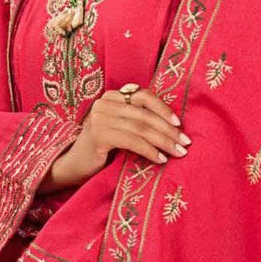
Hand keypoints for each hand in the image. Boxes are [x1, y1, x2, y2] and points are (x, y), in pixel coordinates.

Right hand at [42, 86, 192, 191]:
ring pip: (141, 127)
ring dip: (164, 141)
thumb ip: (138, 119)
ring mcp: (100, 118)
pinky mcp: (99, 134)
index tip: (180, 124)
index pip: (144, 95)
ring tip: (177, 153)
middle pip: (145, 114)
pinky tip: (160, 159)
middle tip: (185, 143)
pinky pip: (132, 141)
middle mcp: (104, 103)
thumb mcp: (121, 129)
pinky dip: (149, 150)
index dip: (164, 108)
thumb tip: (174, 125)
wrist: (75, 166)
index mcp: (112, 97)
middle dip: (168, 130)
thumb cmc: (103, 149)